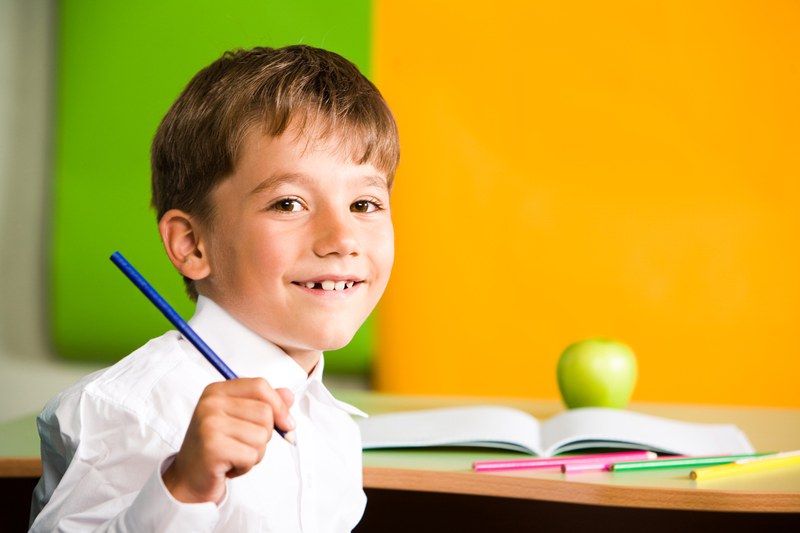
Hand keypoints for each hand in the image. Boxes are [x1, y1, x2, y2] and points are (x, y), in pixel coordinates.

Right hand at [162, 378, 294, 503]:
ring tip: (234, 455)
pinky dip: (246, 466)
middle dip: (264, 435)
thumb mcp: (242, 419)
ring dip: (255, 453)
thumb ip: (266, 403)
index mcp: (217, 391)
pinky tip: (229, 466)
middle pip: (265, 413)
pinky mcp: (212, 447)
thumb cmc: (219, 447)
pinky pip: (252, 455)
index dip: (279, 405)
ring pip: (262, 435)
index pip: (260, 386)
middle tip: (242, 444)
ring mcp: (210, 424)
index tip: (286, 423)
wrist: (189, 478)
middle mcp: (211, 403)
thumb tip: (289, 395)